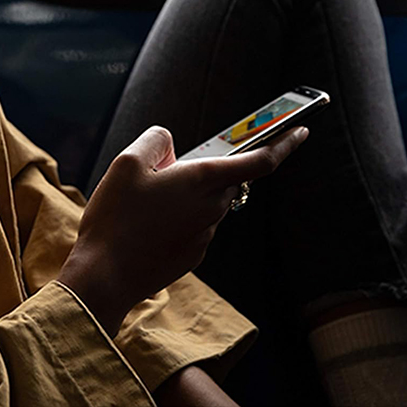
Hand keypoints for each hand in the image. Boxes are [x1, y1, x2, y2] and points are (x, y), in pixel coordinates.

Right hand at [58, 124, 307, 336]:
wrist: (105, 275)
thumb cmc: (116, 217)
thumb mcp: (127, 163)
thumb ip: (155, 141)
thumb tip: (171, 145)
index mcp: (202, 180)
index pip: (258, 161)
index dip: (283, 143)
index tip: (301, 130)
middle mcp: (211, 208)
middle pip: (224, 179)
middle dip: (205, 168)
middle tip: (167, 167)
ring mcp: (204, 235)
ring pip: (206, 202)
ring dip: (188, 193)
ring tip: (145, 199)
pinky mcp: (192, 255)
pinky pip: (193, 224)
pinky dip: (177, 216)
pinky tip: (145, 222)